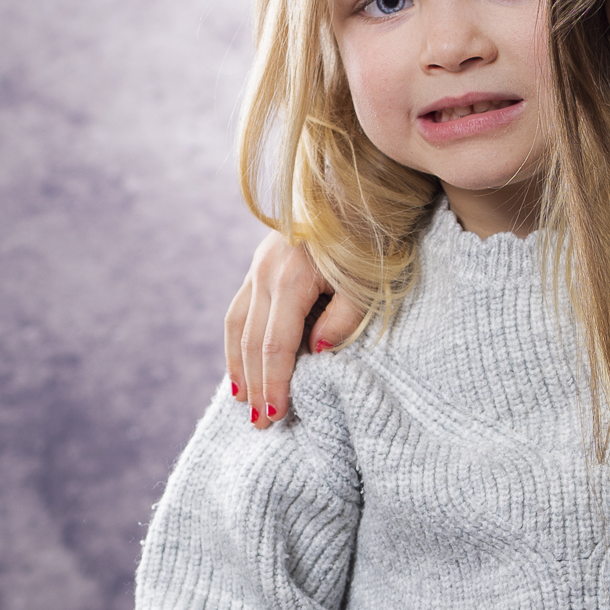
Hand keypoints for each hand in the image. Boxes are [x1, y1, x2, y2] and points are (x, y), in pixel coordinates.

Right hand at [223, 232, 361, 427]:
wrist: (362, 187)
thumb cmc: (373, 235)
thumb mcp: (369, 281)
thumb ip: (343, 318)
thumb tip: (315, 353)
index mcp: (290, 276)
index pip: (274, 344)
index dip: (273, 383)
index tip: (275, 415)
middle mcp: (265, 270)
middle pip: (250, 338)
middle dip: (253, 382)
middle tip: (260, 422)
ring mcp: (260, 263)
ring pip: (236, 321)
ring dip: (238, 363)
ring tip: (244, 398)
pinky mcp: (264, 260)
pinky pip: (243, 306)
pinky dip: (241, 338)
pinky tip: (245, 358)